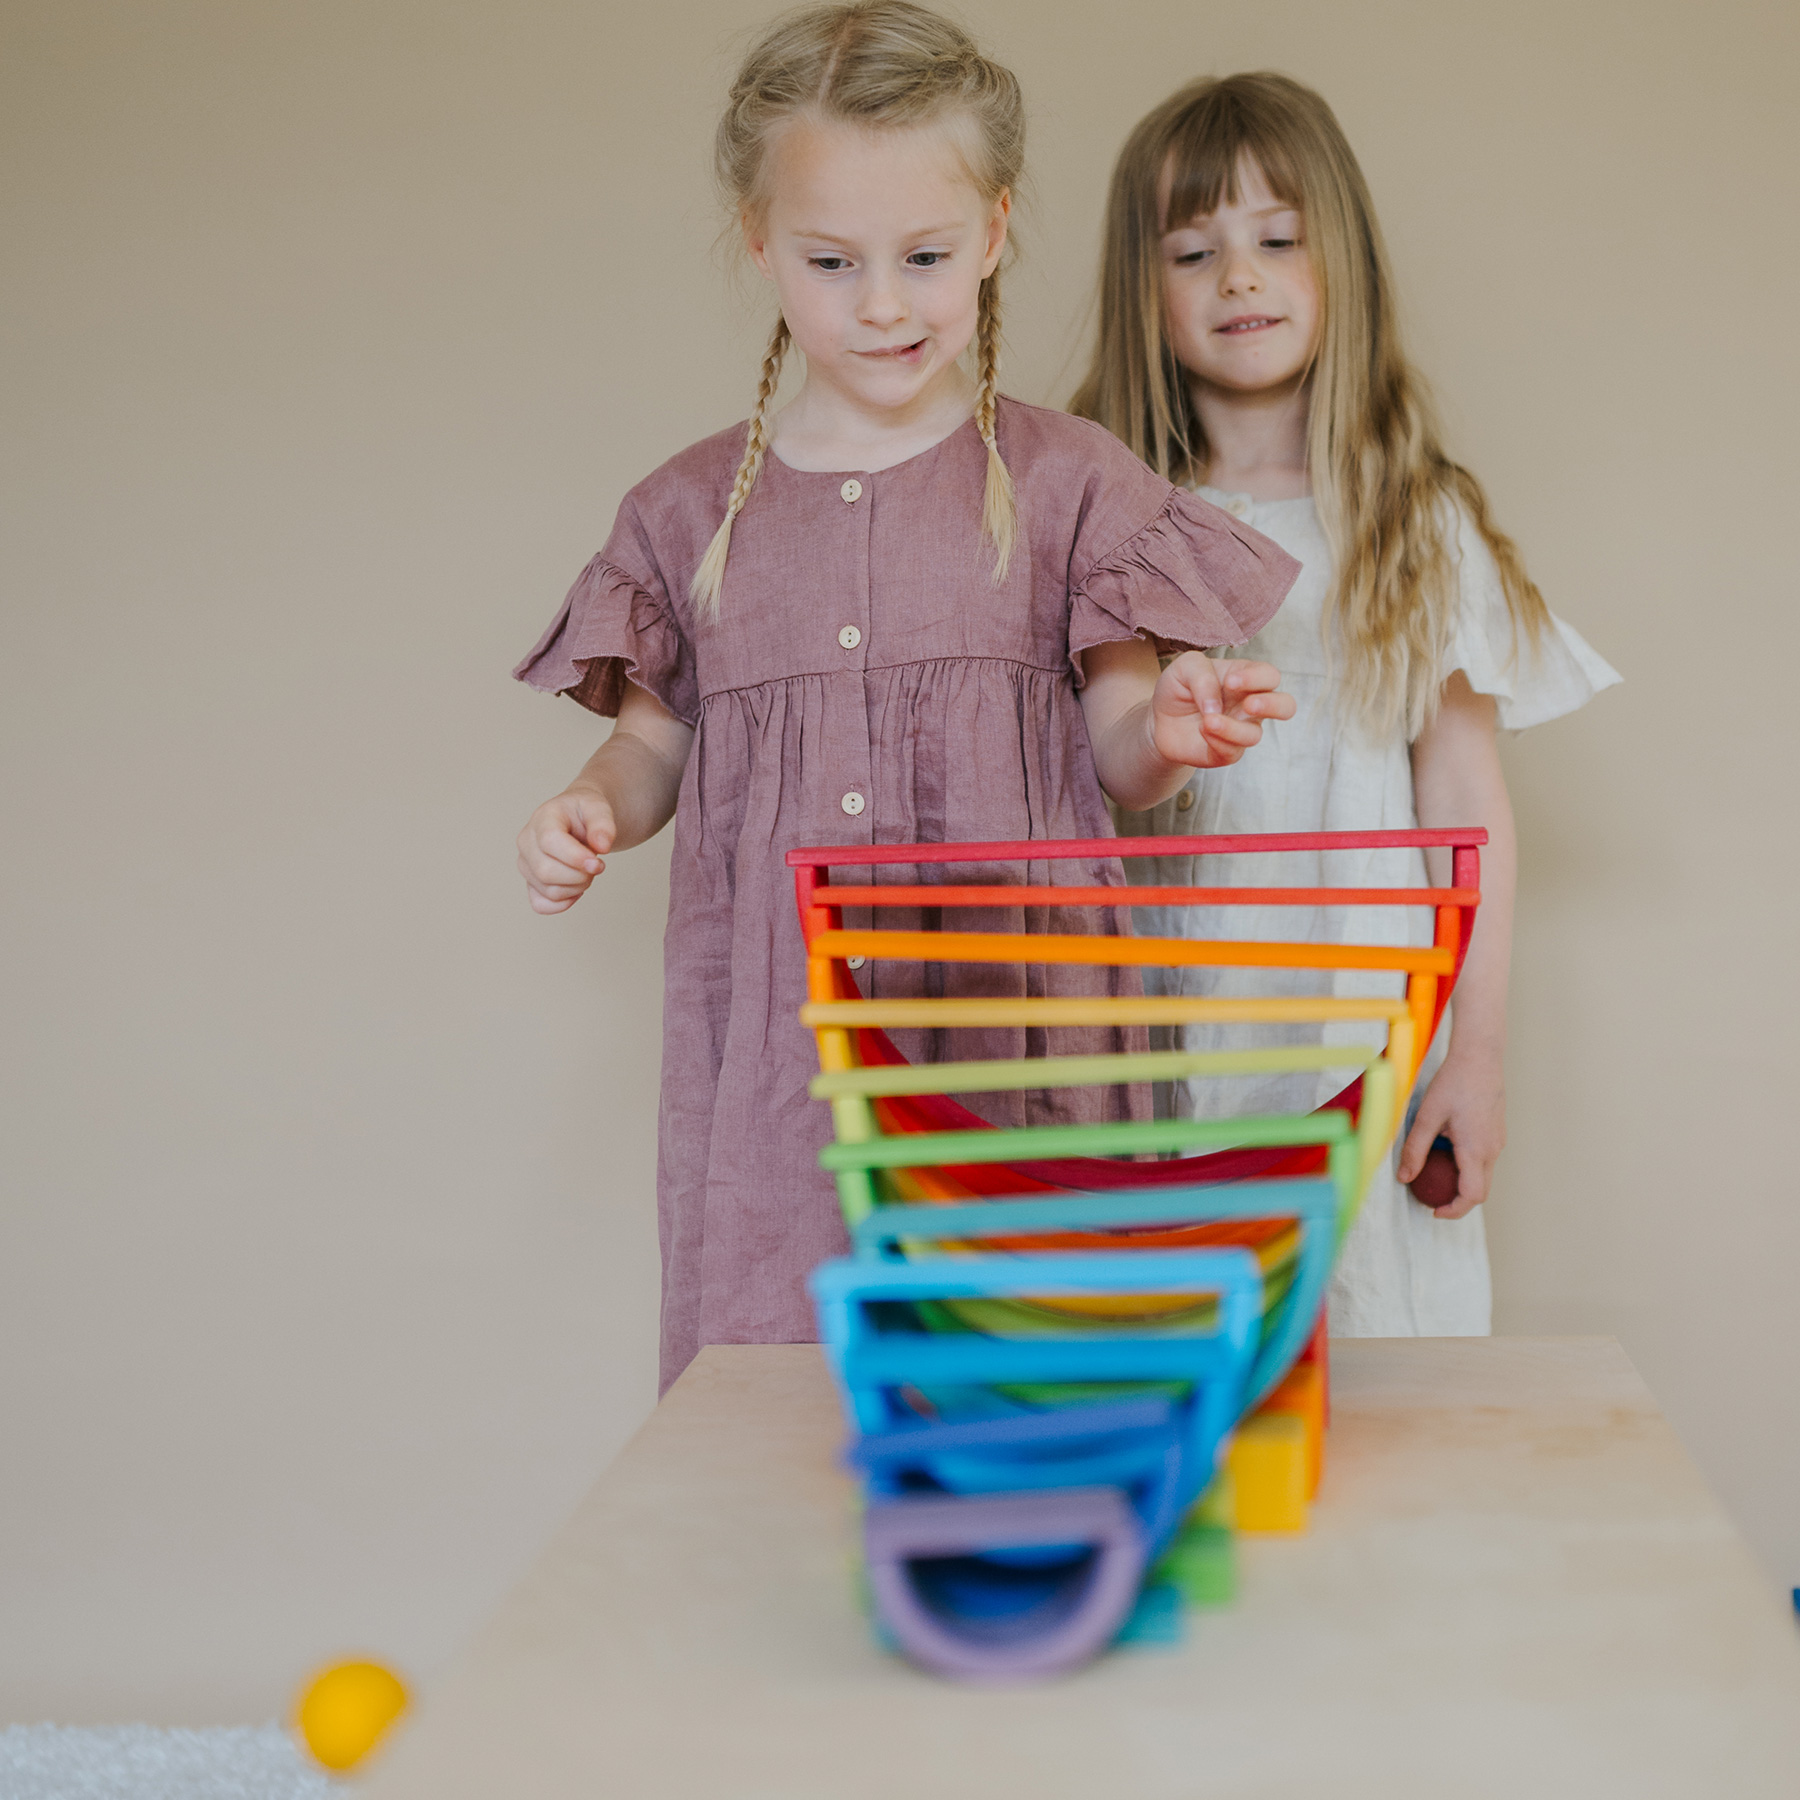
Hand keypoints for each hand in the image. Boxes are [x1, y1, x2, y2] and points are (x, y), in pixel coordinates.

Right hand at [517, 786, 614, 913]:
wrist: (579, 819)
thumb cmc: (585, 813)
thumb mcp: (598, 807)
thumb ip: (603, 824)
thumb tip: (602, 845)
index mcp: (542, 819)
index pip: (549, 841)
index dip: (575, 857)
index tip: (597, 861)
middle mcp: (527, 842)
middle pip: (546, 872)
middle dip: (580, 875)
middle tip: (595, 865)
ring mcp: (526, 864)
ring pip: (549, 891)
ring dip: (577, 888)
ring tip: (586, 871)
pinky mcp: (530, 883)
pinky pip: (541, 905)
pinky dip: (564, 903)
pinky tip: (575, 887)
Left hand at [1149, 654, 1294, 768]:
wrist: (1159, 717)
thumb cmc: (1179, 687)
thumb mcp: (1185, 667)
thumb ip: (1203, 677)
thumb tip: (1216, 707)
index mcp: (1247, 678)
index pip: (1269, 676)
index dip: (1257, 678)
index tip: (1231, 681)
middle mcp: (1251, 705)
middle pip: (1286, 706)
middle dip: (1273, 706)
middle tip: (1249, 705)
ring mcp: (1241, 730)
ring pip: (1254, 735)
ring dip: (1231, 728)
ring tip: (1207, 721)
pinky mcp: (1227, 752)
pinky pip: (1233, 752)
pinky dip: (1217, 741)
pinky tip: (1201, 731)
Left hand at [1396, 1051, 1505, 1220]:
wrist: (1480, 1057)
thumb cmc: (1454, 1083)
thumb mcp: (1427, 1117)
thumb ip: (1415, 1149)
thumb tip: (1404, 1177)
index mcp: (1476, 1149)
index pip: (1472, 1196)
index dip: (1454, 1210)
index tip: (1433, 1209)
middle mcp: (1492, 1150)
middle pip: (1480, 1191)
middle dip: (1457, 1201)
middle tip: (1431, 1197)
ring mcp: (1498, 1141)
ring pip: (1483, 1175)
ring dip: (1462, 1182)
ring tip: (1435, 1173)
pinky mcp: (1497, 1132)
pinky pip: (1484, 1159)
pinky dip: (1467, 1166)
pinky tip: (1446, 1150)